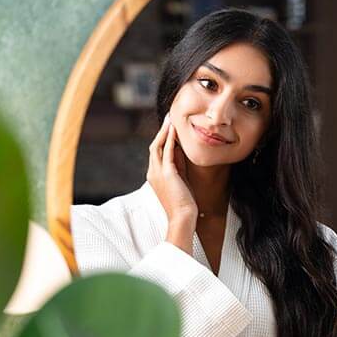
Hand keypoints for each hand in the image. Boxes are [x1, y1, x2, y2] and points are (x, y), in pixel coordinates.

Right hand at [147, 115, 196, 252]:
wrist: (183, 217)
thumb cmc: (184, 203)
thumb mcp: (180, 181)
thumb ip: (178, 166)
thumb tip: (180, 152)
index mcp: (154, 176)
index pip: (156, 153)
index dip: (162, 139)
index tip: (169, 128)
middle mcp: (152, 173)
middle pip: (154, 146)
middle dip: (161, 132)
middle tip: (168, 118)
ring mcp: (157, 173)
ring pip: (157, 146)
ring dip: (164, 131)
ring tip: (170, 119)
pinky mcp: (167, 173)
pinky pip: (167, 151)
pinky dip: (169, 139)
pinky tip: (174, 129)